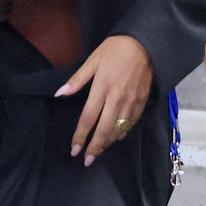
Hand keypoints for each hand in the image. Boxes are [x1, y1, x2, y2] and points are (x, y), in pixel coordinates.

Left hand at [55, 35, 152, 165]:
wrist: (145, 44)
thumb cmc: (115, 49)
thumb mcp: (93, 60)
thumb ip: (77, 80)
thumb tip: (59, 94)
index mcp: (102, 88)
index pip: (88, 118)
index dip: (80, 136)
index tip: (74, 150)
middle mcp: (117, 99)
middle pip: (104, 129)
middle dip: (94, 147)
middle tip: (87, 160)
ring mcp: (131, 102)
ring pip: (118, 129)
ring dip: (107, 143)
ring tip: (98, 152)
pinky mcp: (142, 103)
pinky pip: (131, 123)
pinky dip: (123, 133)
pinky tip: (116, 138)